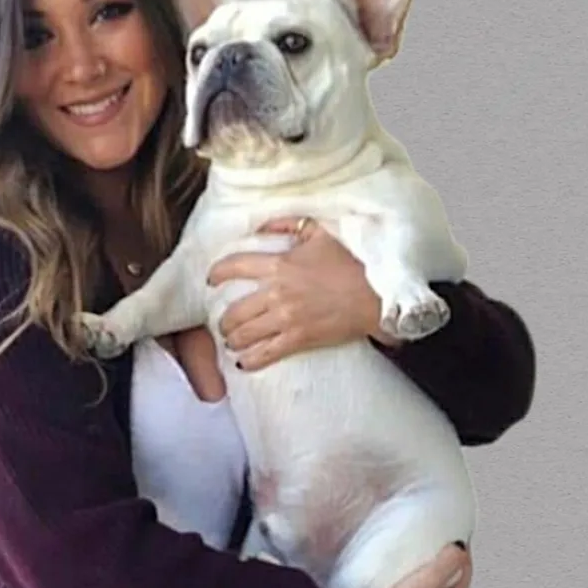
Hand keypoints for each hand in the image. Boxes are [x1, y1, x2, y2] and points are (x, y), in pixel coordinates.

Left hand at [206, 216, 397, 370]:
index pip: (235, 266)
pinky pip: (266, 354)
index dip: (218, 274)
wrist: (376, 293)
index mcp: (279, 265)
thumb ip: (287, 224)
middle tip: (223, 324)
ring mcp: (286, 318)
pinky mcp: (299, 339)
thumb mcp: (319, 232)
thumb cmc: (350, 262)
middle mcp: (277, 293)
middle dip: (224, 321)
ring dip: (233, 340)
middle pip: (235, 311)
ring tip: (232, 343)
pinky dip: (250, 361)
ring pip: (245, 335)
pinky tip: (243, 363)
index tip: (211, 280)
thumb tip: (261, 226)